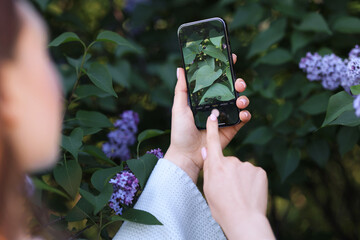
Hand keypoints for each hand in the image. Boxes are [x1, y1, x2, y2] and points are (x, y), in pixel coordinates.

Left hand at [164, 54, 250, 182]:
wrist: (187, 154)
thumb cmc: (180, 131)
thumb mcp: (178, 108)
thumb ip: (181, 89)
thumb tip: (180, 69)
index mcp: (205, 98)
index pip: (217, 80)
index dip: (225, 69)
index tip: (231, 57)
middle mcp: (217, 105)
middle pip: (232, 89)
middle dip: (238, 82)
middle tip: (238, 83)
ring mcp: (225, 116)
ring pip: (240, 102)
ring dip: (244, 98)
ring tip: (240, 101)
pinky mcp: (231, 128)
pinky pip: (243, 119)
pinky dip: (246, 114)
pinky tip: (243, 113)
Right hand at [201, 113, 274, 239]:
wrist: (244, 219)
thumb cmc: (222, 207)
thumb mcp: (208, 188)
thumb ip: (208, 168)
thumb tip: (206, 151)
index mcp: (216, 166)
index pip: (213, 142)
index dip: (212, 129)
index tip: (213, 116)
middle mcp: (232, 162)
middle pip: (229, 162)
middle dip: (229, 172)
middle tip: (229, 190)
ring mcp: (247, 165)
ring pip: (242, 169)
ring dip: (241, 178)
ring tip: (240, 194)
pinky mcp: (260, 171)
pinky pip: (253, 173)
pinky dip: (252, 181)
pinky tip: (250, 192)